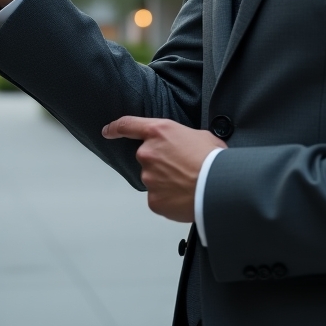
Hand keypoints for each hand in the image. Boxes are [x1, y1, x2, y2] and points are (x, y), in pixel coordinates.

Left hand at [102, 117, 225, 221]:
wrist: (218, 187)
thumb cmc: (213, 161)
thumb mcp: (200, 136)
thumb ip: (182, 138)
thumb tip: (184, 146)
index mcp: (159, 132)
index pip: (128, 125)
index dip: (116, 128)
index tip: (108, 131)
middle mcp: (148, 153)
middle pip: (147, 157)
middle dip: (161, 163)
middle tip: (182, 168)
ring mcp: (149, 177)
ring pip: (154, 179)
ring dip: (167, 181)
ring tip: (188, 183)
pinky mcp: (153, 199)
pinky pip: (158, 197)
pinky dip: (169, 198)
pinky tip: (184, 195)